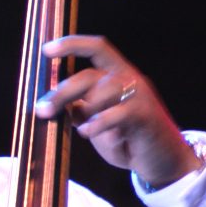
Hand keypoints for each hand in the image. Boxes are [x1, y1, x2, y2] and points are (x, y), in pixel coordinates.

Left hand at [34, 35, 201, 188]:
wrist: (163, 160)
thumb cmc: (127, 139)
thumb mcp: (97, 121)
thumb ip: (79, 109)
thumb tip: (48, 103)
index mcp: (118, 74)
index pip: (96, 48)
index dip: (71, 45)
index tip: (46, 49)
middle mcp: (130, 79)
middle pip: (89, 75)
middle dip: (62, 92)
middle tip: (42, 110)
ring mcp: (139, 96)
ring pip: (103, 91)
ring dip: (83, 109)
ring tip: (80, 128)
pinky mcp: (146, 116)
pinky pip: (118, 113)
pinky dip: (98, 123)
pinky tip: (88, 133)